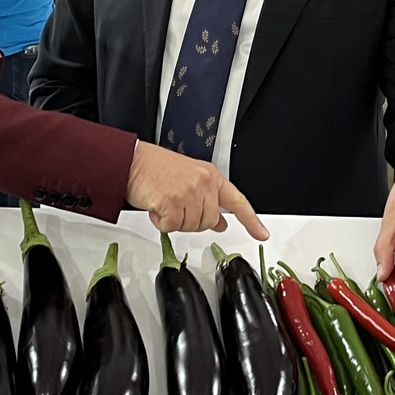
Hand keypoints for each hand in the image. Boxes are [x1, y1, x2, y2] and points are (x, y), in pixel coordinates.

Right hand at [127, 141, 267, 240]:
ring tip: (165, 202)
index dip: (251, 220)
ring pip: (191, 227)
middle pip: (209, 221)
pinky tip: (156, 206)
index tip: (262, 234)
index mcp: (211, 176)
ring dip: (175, 221)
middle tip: (176, 206)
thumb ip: (207, 200)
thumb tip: (220, 223)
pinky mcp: (172, 202)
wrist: (132, 161)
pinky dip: (161, 222)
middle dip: (191, 221)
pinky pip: (172, 227)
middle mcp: (203, 183)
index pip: (237, 201)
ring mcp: (189, 192)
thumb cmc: (156, 169)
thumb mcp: (189, 180)